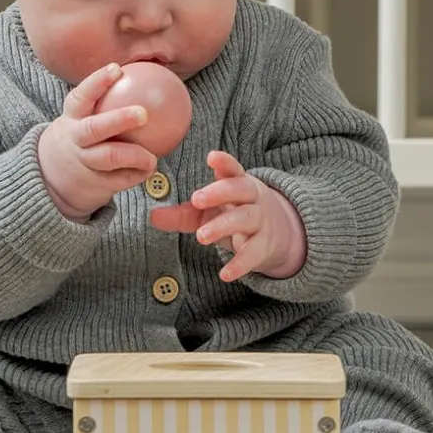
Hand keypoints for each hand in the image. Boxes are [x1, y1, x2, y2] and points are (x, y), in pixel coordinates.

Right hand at [38, 63, 159, 220]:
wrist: (54, 173)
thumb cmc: (82, 133)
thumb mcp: (84, 114)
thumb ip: (109, 98)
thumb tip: (151, 72)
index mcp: (73, 116)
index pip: (82, 95)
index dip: (98, 82)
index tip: (116, 69)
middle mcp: (76, 137)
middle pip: (94, 128)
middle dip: (118, 120)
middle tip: (143, 113)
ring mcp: (85, 160)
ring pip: (108, 157)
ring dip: (133, 156)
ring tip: (152, 158)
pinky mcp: (95, 181)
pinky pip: (119, 179)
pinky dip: (137, 175)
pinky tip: (151, 169)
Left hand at [149, 150, 306, 280]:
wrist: (279, 235)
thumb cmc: (235, 215)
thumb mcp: (209, 212)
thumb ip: (182, 214)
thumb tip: (152, 216)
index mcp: (238, 184)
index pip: (234, 169)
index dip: (224, 163)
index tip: (211, 157)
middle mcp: (252, 199)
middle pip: (241, 189)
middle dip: (220, 192)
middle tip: (196, 199)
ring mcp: (261, 221)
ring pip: (246, 218)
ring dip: (224, 226)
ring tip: (201, 236)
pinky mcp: (265, 246)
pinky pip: (253, 254)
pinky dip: (240, 264)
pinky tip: (224, 274)